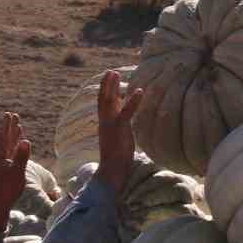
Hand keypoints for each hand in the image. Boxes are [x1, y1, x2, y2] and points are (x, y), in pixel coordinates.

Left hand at [0, 112, 30, 232]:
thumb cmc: (7, 190)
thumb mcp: (17, 172)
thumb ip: (22, 157)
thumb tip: (26, 141)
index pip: (4, 137)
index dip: (7, 126)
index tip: (10, 114)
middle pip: (5, 139)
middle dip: (10, 128)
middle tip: (12, 115)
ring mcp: (1, 165)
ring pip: (8, 147)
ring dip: (13, 137)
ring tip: (17, 128)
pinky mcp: (4, 171)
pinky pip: (10, 155)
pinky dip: (14, 149)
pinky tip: (16, 148)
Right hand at [94, 70, 142, 195]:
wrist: (111, 171)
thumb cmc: (116, 159)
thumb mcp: (117, 140)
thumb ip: (119, 130)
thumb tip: (124, 125)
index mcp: (105, 125)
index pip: (103, 105)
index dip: (105, 92)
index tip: (107, 80)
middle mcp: (105, 122)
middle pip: (102, 99)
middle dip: (105, 85)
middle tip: (109, 71)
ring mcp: (110, 124)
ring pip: (108, 101)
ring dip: (111, 86)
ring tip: (114, 73)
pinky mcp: (119, 129)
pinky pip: (126, 112)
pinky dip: (133, 100)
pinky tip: (139, 90)